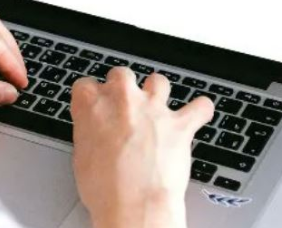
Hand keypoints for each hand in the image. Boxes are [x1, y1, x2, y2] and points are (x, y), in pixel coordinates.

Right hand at [71, 68, 212, 227]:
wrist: (134, 206)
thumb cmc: (105, 189)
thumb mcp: (81, 157)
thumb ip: (89, 133)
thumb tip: (94, 133)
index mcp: (91, 105)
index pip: (85, 85)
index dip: (91, 96)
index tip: (95, 104)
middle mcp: (122, 99)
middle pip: (122, 75)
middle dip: (124, 86)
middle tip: (124, 104)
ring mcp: (153, 108)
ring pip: (158, 81)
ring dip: (157, 91)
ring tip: (157, 104)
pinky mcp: (179, 124)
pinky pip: (199, 107)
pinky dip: (200, 109)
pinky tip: (199, 112)